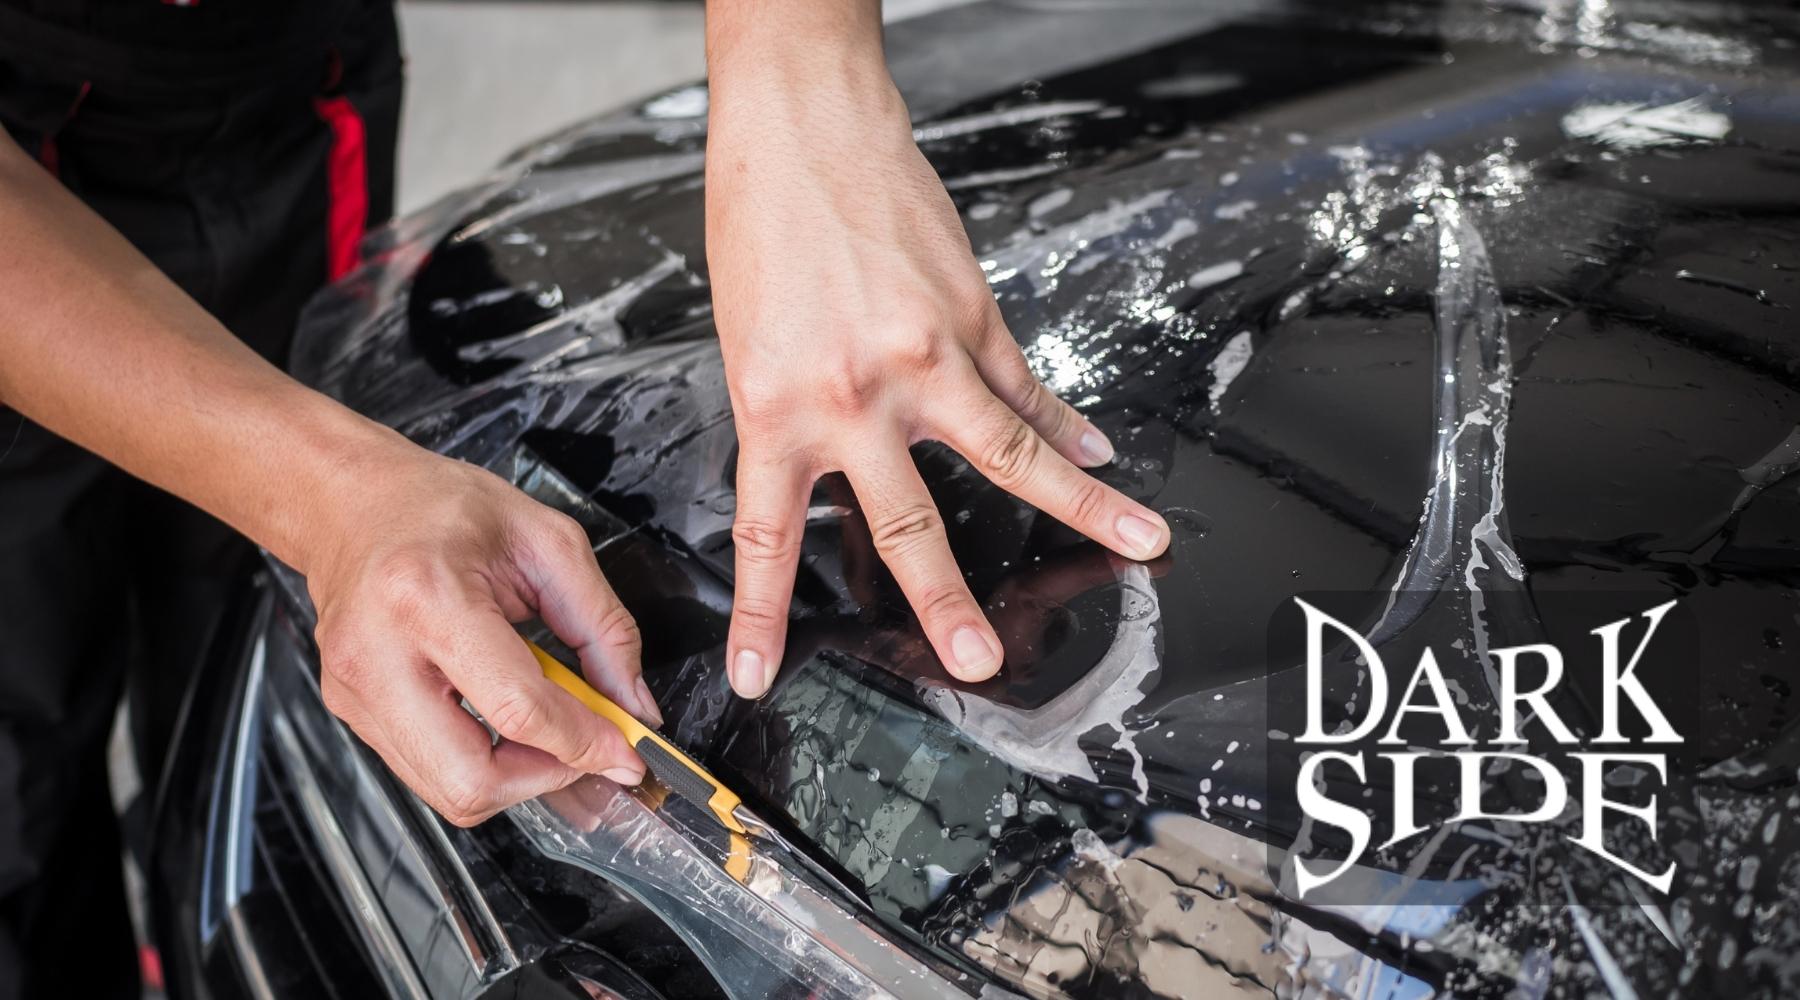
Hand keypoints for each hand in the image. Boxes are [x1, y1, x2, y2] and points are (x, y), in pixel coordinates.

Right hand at [301, 448, 660, 825]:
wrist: (352, 504)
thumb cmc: (442, 508)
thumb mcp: (548, 543)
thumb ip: (604, 628)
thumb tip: (634, 706)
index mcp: (428, 598)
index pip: (518, 709)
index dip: (584, 743)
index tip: (625, 753)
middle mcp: (378, 654)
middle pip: (470, 780)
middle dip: (544, 778)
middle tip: (582, 748)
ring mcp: (355, 690)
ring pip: (447, 791)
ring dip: (514, 778)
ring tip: (544, 728)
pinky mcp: (349, 710)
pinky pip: (425, 771)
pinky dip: (479, 762)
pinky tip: (501, 720)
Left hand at [705, 75, 1170, 699]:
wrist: (804, 128)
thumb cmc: (763, 227)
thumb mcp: (750, 343)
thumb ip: (799, 417)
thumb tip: (842, 474)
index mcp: (777, 408)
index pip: (768, 538)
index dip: (762, 617)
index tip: (760, 676)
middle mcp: (856, 395)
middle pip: (908, 523)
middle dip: (946, 602)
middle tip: (978, 660)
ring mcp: (926, 357)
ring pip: (1012, 452)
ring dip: (1081, 506)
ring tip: (1141, 543)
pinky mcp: (973, 314)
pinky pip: (1029, 384)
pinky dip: (1068, 424)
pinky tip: (1102, 455)